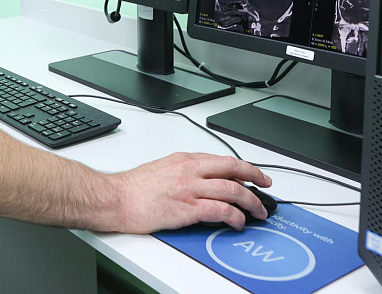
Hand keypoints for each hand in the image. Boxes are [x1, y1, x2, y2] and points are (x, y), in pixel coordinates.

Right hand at [111, 153, 272, 232]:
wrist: (115, 198)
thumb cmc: (132, 188)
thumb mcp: (161, 168)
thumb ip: (183, 171)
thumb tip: (201, 180)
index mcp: (183, 159)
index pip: (221, 160)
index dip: (242, 167)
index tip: (253, 175)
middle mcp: (189, 170)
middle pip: (232, 169)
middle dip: (255, 177)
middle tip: (266, 186)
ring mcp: (190, 189)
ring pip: (232, 190)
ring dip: (251, 201)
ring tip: (258, 212)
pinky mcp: (188, 209)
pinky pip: (221, 211)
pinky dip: (235, 217)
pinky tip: (238, 223)